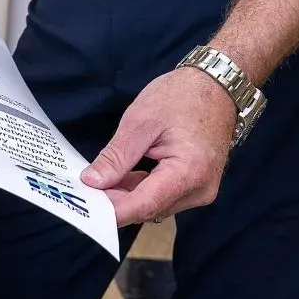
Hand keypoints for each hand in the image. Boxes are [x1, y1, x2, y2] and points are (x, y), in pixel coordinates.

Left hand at [82, 67, 235, 225]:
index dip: (111, 211)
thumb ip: (116, 156)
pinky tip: (118, 177)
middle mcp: (199, 190)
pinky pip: (161, 195)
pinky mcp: (195, 185)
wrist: (216, 87)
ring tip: (96, 179)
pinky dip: (138, 188)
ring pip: (153, 204)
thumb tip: (92, 181)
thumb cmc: (181, 97)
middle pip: (147, 208)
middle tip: (82, 188)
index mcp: (189, 173)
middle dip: (114, 202)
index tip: (84, 208)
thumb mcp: (140, 121)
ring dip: (124, 195)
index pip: (144, 205)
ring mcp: (200, 190)